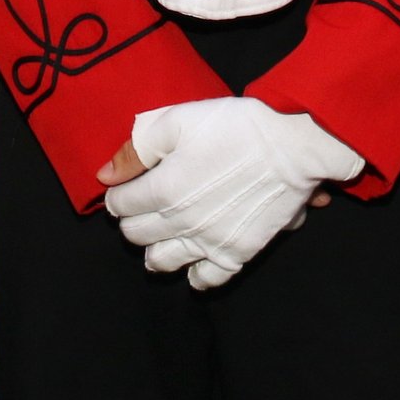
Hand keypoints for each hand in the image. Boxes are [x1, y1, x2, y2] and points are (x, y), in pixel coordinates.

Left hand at [103, 98, 361, 290]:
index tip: (129, 186)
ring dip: (154, 249)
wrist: (293, 146)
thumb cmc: (236, 126)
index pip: (119, 205)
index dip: (119, 194)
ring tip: (162, 235)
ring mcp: (208, 242)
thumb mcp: (179, 120)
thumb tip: (105, 176)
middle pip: (135, 235)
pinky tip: (193, 260)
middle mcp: (180, 223)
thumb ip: (137, 148)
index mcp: (162, 189)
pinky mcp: (236, 253)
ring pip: (161, 262)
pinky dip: (193, 274)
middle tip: (144, 205)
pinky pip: (205, 280)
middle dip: (132, 220)